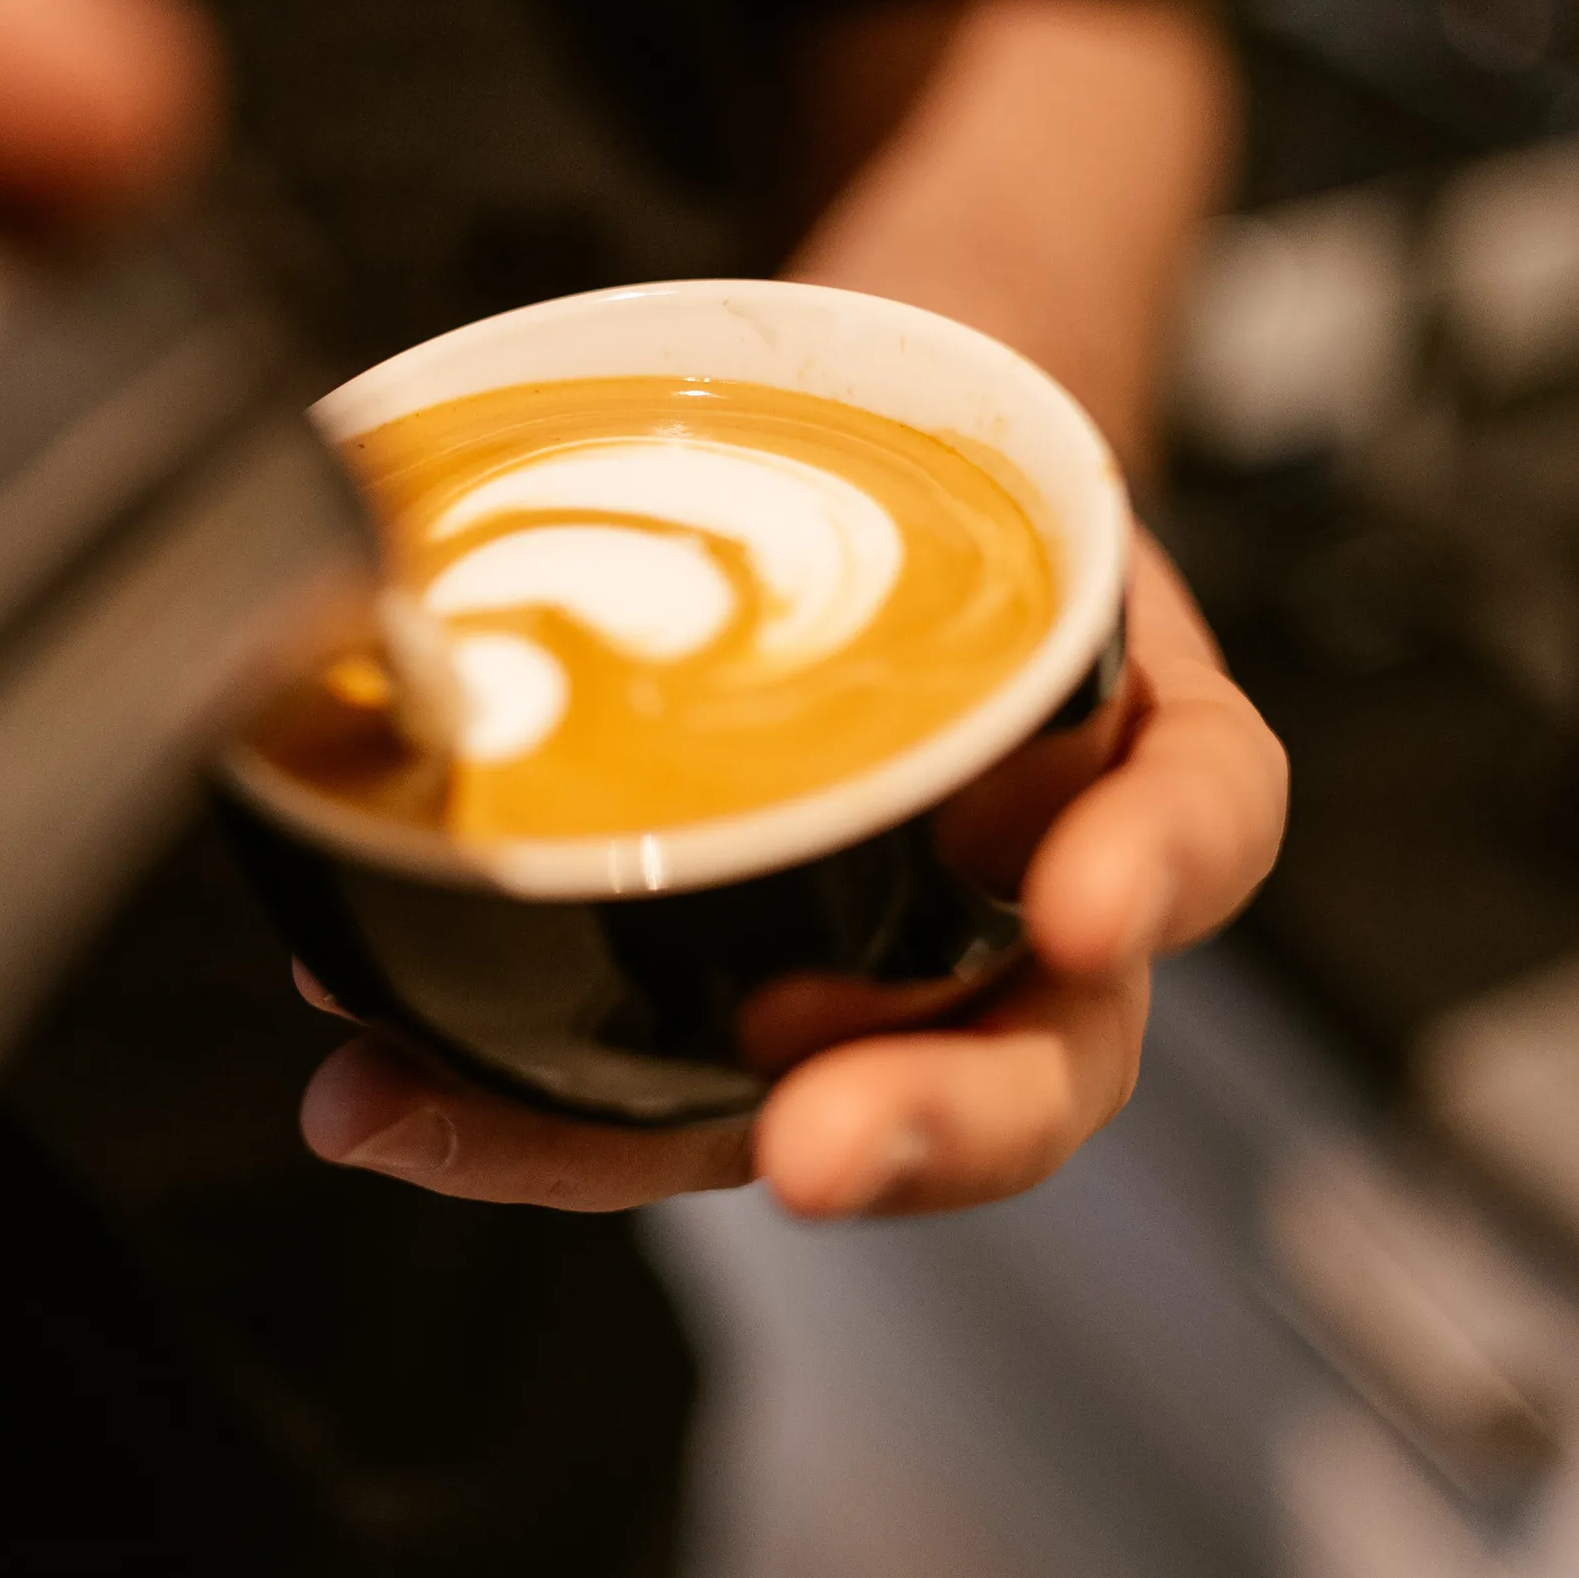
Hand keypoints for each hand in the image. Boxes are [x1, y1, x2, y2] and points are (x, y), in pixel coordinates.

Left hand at [297, 527, 1286, 1216]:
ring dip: (625, 1146)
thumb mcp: (962, 426)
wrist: (894, 481)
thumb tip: (606, 433)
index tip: (1082, 907)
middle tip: (818, 1151)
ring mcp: (887, 973)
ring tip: (431, 1118)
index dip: (1157, 868)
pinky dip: (511, 1103)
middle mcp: (1032, 897)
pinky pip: (654, 1091)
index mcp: (1136, 743)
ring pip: (820, 1109)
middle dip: (931, 1122)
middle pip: (1043, 1059)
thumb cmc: (941, 471)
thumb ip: (894, 445)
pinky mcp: (744, 1010)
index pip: (1205, 814)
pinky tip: (374, 1080)